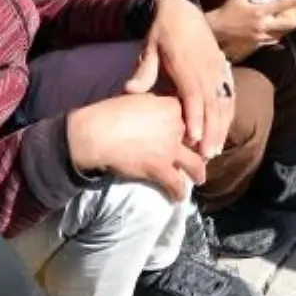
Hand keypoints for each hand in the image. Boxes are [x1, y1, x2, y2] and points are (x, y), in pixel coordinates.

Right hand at [68, 93, 207, 200]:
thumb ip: (156, 104)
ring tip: (199, 179)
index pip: (194, 117)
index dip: (195, 128)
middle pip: (198, 140)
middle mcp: (177, 126)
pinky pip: (176, 184)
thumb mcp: (140, 98)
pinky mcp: (159, 167)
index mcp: (172, 106)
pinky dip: (179, 193)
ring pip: (195, 164)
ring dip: (198, 174)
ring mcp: (170, 148)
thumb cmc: (111, 113)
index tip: (194, 135)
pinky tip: (177, 198)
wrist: (96, 133)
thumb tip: (158, 107)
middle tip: (199, 157)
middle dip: (199, 150)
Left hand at [126, 0, 233, 159]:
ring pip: (224, 102)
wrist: (183, 10)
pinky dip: (229, 113)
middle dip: (212, 132)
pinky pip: (229, 94)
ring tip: (216, 150)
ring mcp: (218, 69)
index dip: (196, 118)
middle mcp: (207, 69)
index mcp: (187, 65)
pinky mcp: (223, 68)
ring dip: (222, 127)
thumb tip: (129, 91)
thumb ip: (144, 70)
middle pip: (213, 105)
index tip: (194, 140)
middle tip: (207, 156)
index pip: (194, 96)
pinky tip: (225, 128)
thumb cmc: (163, 31)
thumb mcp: (150, 47)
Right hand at [208, 0, 295, 60]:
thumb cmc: (227, 11)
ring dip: (290, 28)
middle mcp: (263, 25)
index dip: (292, 1)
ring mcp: (260, 36)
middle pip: (286, 24)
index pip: (280, 6)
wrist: (217, 30)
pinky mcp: (256, 43)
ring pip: (280, 32)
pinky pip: (270, 39)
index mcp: (259, 12)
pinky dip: (276, 36)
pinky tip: (279, 35)